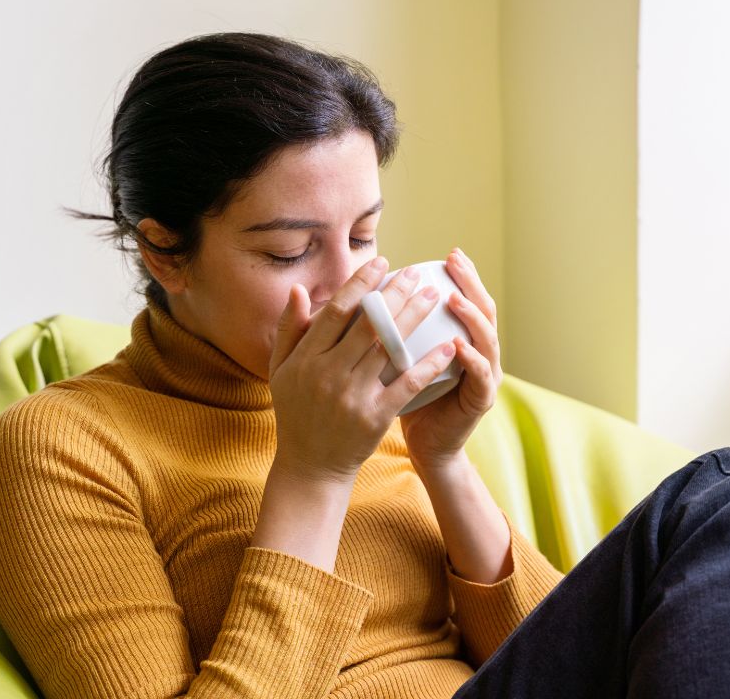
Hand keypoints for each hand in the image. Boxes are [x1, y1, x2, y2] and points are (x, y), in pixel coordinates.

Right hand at [267, 256, 458, 484]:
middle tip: (417, 273)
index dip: (360, 284)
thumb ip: (289, 329)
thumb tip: (300, 290)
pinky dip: (429, 364)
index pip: (337, 312)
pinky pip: (407, 385)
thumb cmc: (296, 412)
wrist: (311, 466)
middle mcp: (328, 374)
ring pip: (389, 348)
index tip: (381, 263)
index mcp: (306, 359)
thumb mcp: (280, 370)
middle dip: (396, 294)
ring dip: (414, 319)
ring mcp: (353, 396)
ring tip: (434, 296)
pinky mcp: (375, 417)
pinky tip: (448, 346)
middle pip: (368, 325)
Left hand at [401, 247, 502, 473]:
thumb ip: (389, 329)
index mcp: (462, 339)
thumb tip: (363, 294)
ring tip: (454, 298)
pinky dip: (471, 359)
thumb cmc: (406, 399)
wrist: (424, 445)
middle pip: (484, 309)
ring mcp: (485, 376)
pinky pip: (481, 376)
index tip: (448, 254)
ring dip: (472, 316)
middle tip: (456, 262)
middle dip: (471, 283)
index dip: (462, 275)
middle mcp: (479, 352)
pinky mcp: (481, 400)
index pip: (467, 298)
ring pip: (487, 338)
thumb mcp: (396, 358)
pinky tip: (457, 344)